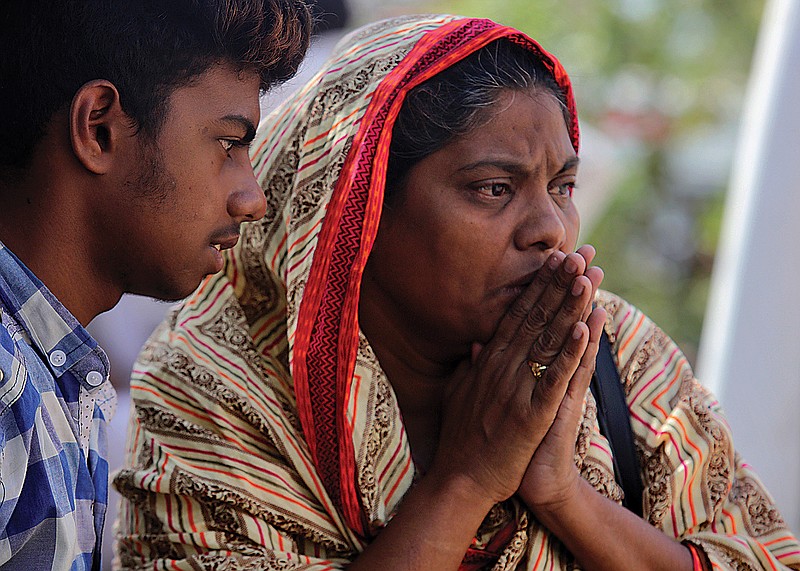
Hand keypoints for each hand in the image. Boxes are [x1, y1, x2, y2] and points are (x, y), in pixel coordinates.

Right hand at [428, 248, 601, 503]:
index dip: (539, 286)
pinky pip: (553, 379)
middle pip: (536, 319)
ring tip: (587, 277)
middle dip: (559, 285)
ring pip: (548, 341)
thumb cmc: (462, 439)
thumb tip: (476, 344)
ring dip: (569, 308)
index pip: (518, 315)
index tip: (556, 260)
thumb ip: (470, 368)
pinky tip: (584, 330)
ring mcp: (516, 389)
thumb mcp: (459, 394)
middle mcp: (502, 368)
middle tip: (579, 254)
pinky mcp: (530, 415)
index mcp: (489, 362)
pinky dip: (569, 354)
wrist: (460, 481)